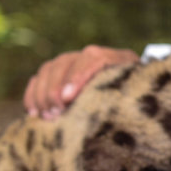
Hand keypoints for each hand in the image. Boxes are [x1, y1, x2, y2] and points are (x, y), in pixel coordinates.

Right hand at [23, 45, 138, 118]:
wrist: (134, 91)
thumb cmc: (137, 98)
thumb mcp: (137, 97)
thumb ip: (127, 98)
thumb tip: (111, 114)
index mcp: (115, 58)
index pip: (94, 58)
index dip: (78, 76)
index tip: (68, 98)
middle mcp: (91, 55)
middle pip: (65, 62)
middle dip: (56, 89)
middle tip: (55, 113)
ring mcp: (73, 61)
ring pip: (49, 68)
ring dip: (43, 93)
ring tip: (45, 116)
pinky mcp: (59, 72)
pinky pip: (38, 77)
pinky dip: (33, 93)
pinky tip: (33, 111)